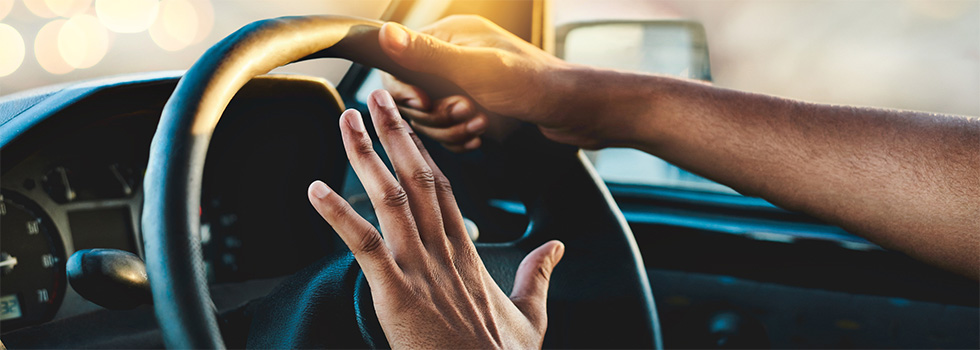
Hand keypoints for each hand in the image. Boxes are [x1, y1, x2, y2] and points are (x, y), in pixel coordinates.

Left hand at [307, 89, 564, 347]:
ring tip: (346, 121)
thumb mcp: (532, 314)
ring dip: (364, 156)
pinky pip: (363, 246)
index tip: (407, 124)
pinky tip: (316, 189)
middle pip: (416, 178)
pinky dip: (339, 215)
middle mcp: (443, 251)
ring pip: (390, 199)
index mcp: (468, 254)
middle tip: (374, 97)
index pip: (442, 189)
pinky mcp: (397, 294)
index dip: (421, 152)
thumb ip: (539, 275)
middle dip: (393, 134)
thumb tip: (556, 248)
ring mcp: (420, 270)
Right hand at [379, 15, 614, 150]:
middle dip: (437, 112)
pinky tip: (482, 137)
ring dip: (452, 127)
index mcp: (452, 34)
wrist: (576, 111)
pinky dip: (461, 137)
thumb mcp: (476, 69)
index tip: (423, 104)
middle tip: (468, 112)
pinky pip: (449, 128)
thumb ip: (428, 54)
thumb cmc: (533, 84)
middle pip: (413, 93)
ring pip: (431, 115)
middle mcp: (455, 54)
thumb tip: (385, 34)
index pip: (398, 61)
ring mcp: (466, 81)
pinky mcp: (476, 104)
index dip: (405, 89)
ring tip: (480, 124)